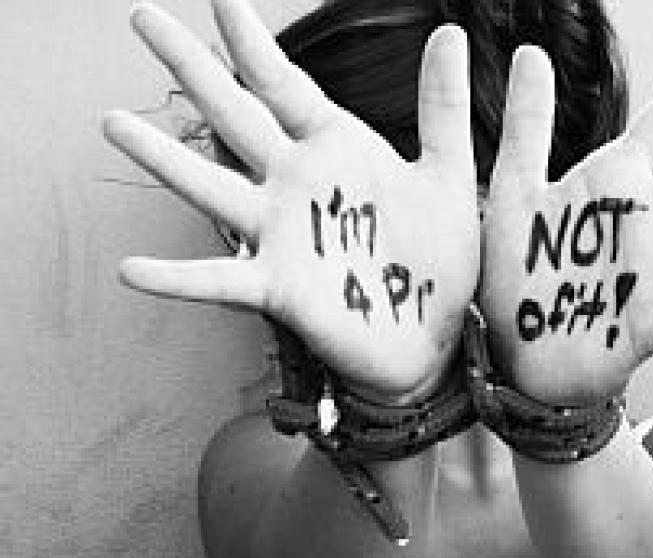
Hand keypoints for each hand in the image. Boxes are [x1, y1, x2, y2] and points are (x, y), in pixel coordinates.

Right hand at [104, 0, 478, 400]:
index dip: (253, 44)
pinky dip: (175, 277)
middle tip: (141, 16)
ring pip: (210, 186)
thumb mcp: (448, 176)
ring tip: (112, 121)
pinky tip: (131, 268)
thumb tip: (449, 32)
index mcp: (337, 150)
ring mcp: (280, 234)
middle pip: (234, 115)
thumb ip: (443, 108)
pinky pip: (217, 279)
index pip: (284, 84)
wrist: (434, 339)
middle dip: (191, 66)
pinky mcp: (277, 288)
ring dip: (162, 156)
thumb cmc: (439, 260)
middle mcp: (297, 184)